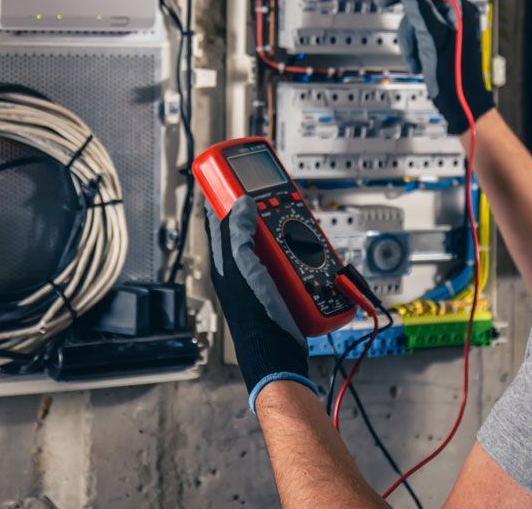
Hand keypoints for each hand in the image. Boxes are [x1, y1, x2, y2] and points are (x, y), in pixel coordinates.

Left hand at [206, 197, 317, 411]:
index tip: (235, 177)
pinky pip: (293, 262)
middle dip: (266, 213)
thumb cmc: (255, 316)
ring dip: (289, 233)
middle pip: (253, 228)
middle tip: (279, 200)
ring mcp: (263, 277)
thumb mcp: (243, 268)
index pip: (219, 220)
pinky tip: (312, 253)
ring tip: (298, 227)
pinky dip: (303, 254)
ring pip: (276, 243)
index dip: (225, 197)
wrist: (279, 353)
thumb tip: (241, 203)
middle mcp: (242, 267)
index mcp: (225, 261)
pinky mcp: (283, 287)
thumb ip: (238, 235)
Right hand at [378, 0, 494, 134]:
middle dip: (402, 4)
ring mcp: (449, 27)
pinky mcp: (441, 40)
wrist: (461, 103)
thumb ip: (420, 9)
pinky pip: (419, 33)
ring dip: (408, 37)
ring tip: (414, 56)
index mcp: (460, 10)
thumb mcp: (432, 39)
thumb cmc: (454, 76)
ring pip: (416, 18)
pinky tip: (418, 62)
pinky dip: (413, 46)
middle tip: (381, 1)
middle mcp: (457, 15)